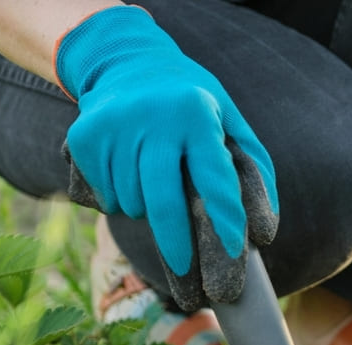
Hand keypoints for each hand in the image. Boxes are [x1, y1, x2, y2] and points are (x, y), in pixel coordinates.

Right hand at [55, 6, 277, 310]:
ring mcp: (114, 127)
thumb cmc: (194, 102)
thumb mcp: (231, 119)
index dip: (226, 216)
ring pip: (132, 202)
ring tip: (157, 190)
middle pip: (163, 201)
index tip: (237, 249)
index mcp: (197, 114)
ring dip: (148, 213)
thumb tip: (266, 230)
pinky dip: (120, 201)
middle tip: (188, 278)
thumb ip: (253, 167)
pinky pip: (105, 195)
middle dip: (177, 246)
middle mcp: (154, 119)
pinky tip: (128, 175)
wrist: (126, 59)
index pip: (214, 176)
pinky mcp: (85, 136)